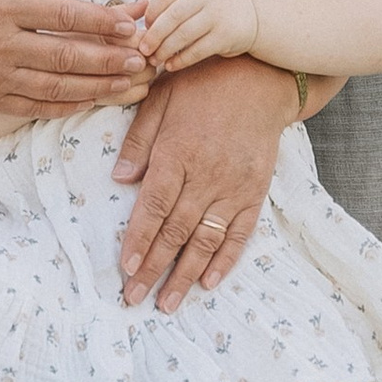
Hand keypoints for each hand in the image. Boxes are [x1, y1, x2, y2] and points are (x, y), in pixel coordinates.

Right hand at [0, 0, 151, 113]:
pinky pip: (35, 107)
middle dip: (109, 58)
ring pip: (56, 87)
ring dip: (98, 86)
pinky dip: (67, 106)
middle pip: (66, 55)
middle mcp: (0, 44)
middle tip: (143, 57)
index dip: (101, 20)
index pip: (61, 15)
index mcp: (0, 5)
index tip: (131, 23)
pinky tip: (92, 100)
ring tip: (129, 82)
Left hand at [112, 55, 294, 311]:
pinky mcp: (255, 192)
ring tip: (168, 303)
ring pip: (206, 240)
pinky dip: (225, 260)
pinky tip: (209, 283)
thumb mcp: (160, 98)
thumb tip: (119, 179)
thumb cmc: (202, 84)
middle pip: (176, 232)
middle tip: (134, 298)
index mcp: (177, 152)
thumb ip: (139, 140)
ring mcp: (233, 187)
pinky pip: (240, 233)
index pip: (154, 206)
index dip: (139, 240)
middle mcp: (206, 176)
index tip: (125, 268)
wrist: (262, 77)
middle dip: (153, 269)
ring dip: (185, 275)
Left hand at [135, 0, 256, 74]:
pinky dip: (181, 60)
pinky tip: (172, 65)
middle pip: (172, 17)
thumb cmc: (214, 8)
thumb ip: (174, 1)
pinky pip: (197, 51)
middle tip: (143, 49)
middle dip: (154, 36)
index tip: (144, 28)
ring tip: (155, 60)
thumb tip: (144, 24)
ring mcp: (217, 15)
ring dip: (165, 50)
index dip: (150, 14)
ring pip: (183, 35)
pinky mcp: (225, 36)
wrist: (252, 17)